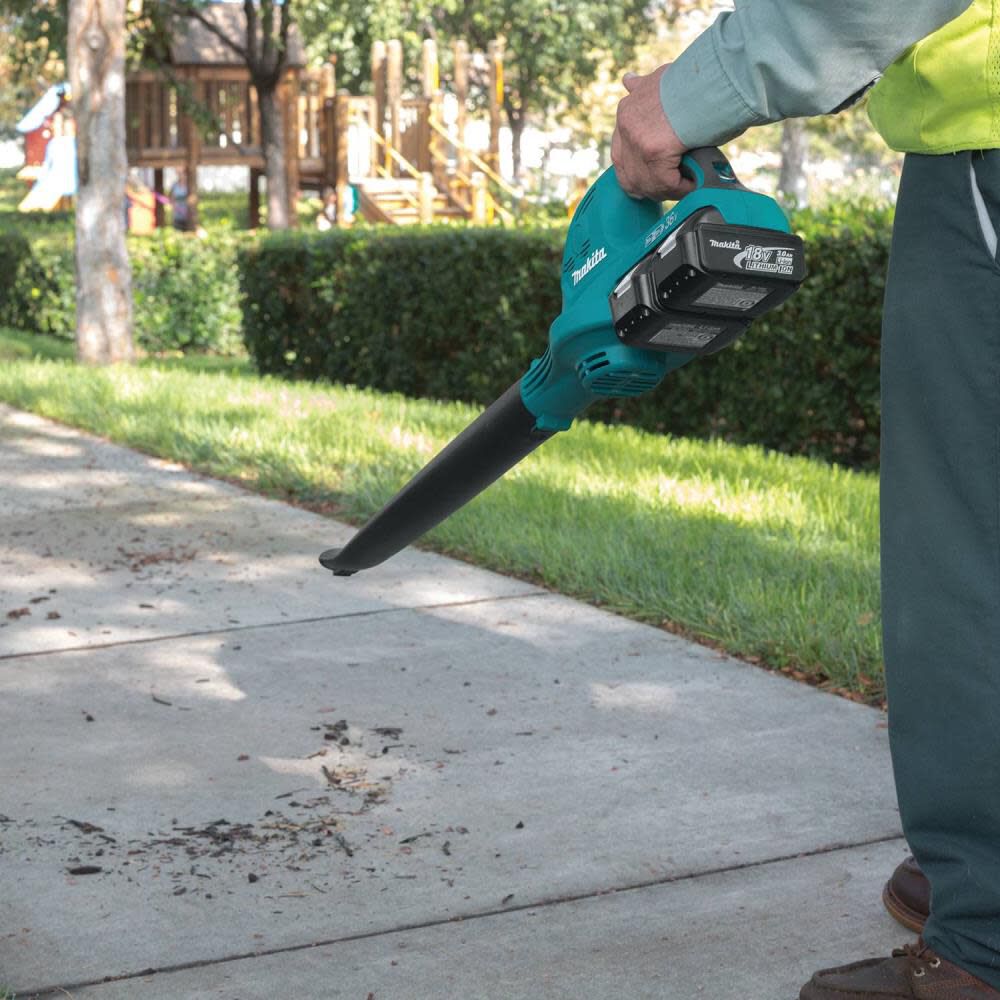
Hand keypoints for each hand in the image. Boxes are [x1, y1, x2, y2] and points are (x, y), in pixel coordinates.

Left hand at [611, 64, 693, 201]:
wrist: (713, 75)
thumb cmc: (694, 80)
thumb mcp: (660, 78)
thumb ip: (643, 85)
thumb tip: (628, 80)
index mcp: (627, 109)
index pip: (622, 151)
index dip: (639, 165)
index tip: (655, 171)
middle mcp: (626, 124)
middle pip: (628, 173)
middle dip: (648, 183)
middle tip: (670, 185)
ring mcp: (637, 139)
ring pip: (646, 182)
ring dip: (667, 188)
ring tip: (686, 184)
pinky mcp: (654, 152)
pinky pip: (666, 183)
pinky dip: (682, 187)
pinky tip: (695, 181)